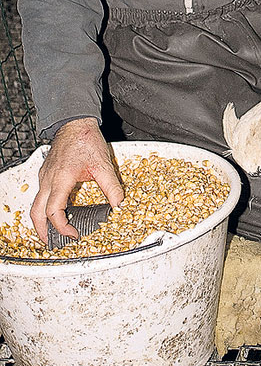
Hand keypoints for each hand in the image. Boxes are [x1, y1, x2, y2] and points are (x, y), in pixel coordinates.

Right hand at [30, 117, 124, 243]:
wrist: (75, 123)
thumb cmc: (86, 139)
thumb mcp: (103, 165)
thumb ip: (112, 187)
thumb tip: (119, 205)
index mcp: (61, 179)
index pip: (53, 211)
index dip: (61, 227)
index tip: (73, 234)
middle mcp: (49, 179)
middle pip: (36, 213)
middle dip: (42, 231)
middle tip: (52, 243)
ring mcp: (45, 176)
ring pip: (36, 204)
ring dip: (42, 220)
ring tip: (52, 231)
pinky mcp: (46, 173)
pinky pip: (41, 195)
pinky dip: (44, 207)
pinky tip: (56, 210)